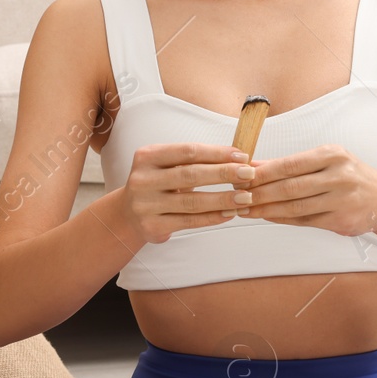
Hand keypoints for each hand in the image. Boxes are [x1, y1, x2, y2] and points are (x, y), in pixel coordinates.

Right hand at [116, 142, 257, 244]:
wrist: (127, 214)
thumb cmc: (157, 184)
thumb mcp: (166, 166)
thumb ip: (193, 160)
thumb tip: (237, 158)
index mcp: (147, 156)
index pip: (188, 151)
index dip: (217, 153)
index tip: (242, 156)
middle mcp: (143, 179)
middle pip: (190, 174)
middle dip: (224, 174)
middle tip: (249, 174)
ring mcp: (146, 204)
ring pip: (192, 201)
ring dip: (223, 199)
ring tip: (246, 197)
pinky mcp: (152, 226)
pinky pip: (189, 221)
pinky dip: (212, 217)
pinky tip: (229, 213)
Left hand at [234, 144, 376, 235]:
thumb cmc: (348, 176)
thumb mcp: (325, 161)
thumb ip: (290, 165)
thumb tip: (253, 166)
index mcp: (332, 155)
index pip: (289, 165)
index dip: (262, 173)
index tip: (240, 176)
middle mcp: (339, 176)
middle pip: (289, 187)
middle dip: (259, 193)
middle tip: (237, 196)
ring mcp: (341, 199)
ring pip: (295, 206)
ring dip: (266, 209)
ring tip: (245, 209)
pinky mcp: (341, 220)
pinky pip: (304, 220)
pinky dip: (281, 218)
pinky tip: (266, 216)